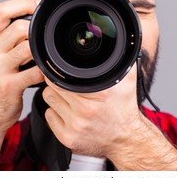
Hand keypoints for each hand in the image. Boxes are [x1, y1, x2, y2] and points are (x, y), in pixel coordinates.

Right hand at [0, 0, 43, 134]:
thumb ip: (6, 40)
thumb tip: (32, 23)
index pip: (1, 10)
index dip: (23, 3)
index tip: (38, 6)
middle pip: (19, 27)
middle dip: (38, 30)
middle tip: (49, 37)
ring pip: (28, 47)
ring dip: (43, 51)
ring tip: (49, 56)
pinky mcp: (8, 86)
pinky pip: (35, 71)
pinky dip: (47, 71)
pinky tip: (50, 73)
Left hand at [42, 63, 176, 170]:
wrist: (126, 139)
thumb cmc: (124, 108)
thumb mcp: (128, 80)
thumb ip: (120, 59)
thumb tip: (115, 39)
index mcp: (98, 94)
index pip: (61, 76)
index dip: (59, 72)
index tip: (62, 72)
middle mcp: (85, 111)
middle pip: (51, 87)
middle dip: (59, 85)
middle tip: (71, 88)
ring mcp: (75, 126)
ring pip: (48, 101)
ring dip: (56, 98)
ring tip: (72, 100)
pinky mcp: (68, 138)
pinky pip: (48, 117)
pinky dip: (56, 114)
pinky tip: (70, 113)